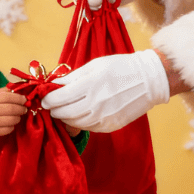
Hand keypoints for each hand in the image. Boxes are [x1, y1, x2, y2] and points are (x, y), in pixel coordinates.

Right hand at [0, 88, 26, 142]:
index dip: (19, 98)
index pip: (7, 96)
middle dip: (21, 108)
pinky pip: (7, 130)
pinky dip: (12, 126)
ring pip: (11, 120)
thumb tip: (17, 88)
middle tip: (24, 108)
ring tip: (17, 116)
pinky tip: (10, 124)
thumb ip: (0, 93)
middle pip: (11, 108)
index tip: (25, 99)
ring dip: (18, 118)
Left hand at [41, 50, 168, 131]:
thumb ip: (73, 77)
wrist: (149, 81)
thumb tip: (54, 85)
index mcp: (90, 84)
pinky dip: (80, 122)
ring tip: (64, 110)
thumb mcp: (95, 65)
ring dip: (65, 118)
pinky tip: (80, 114)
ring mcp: (104, 117)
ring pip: (74, 123)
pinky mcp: (110, 126)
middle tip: (51, 106)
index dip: (48, 99)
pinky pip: (88, 127)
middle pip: (64, 113)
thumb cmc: (120, 68)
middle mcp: (96, 103)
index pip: (59, 98)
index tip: (45, 98)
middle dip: (54, 110)